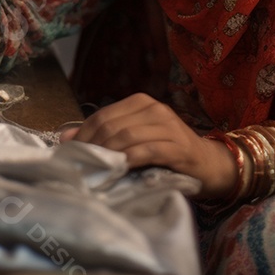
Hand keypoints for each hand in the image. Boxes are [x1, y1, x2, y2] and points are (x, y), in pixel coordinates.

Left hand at [60, 93, 237, 198]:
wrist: (208, 164)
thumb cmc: (168, 152)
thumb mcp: (136, 138)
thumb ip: (105, 134)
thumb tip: (66, 137)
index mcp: (141, 102)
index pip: (103, 115)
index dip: (84, 135)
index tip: (71, 154)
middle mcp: (154, 109)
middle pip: (112, 126)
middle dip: (92, 147)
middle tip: (81, 167)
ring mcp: (168, 126)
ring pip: (127, 136)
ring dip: (107, 155)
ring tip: (96, 171)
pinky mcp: (178, 147)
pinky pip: (147, 150)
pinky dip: (129, 160)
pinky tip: (120, 170)